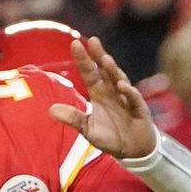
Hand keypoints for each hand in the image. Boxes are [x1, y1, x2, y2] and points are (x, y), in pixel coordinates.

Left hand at [49, 37, 157, 158]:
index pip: (89, 72)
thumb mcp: (87, 129)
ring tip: (105, 60)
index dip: (83, 59)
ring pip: (120, 80)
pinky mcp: (139, 110)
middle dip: (99, 56)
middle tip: (92, 41)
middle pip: (105, 70)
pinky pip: (134, 99)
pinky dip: (129, 92)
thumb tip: (51, 109)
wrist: (133, 150)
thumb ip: (72, 118)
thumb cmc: (110, 136)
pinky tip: (122, 86)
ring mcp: (126, 98)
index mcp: (99, 92)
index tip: (75, 43)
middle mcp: (112, 91)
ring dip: (113, 71)